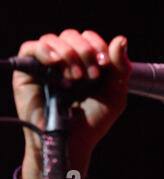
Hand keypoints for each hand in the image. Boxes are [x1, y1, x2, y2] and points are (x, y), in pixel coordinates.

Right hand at [12, 29, 130, 178]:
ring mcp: (46, 66)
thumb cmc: (94, 120)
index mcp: (86, 62)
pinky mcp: (27, 73)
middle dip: (84, 51)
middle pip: (71, 35)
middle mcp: (66, 61)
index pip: (89, 38)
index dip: (97, 45)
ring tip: (76, 77)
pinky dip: (44, 50)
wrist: (74, 142)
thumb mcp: (115, 93)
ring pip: (52, 39)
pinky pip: (30, 48)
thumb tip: (120, 39)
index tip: (104, 64)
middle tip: (91, 75)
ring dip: (68, 53)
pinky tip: (55, 62)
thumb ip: (120, 67)